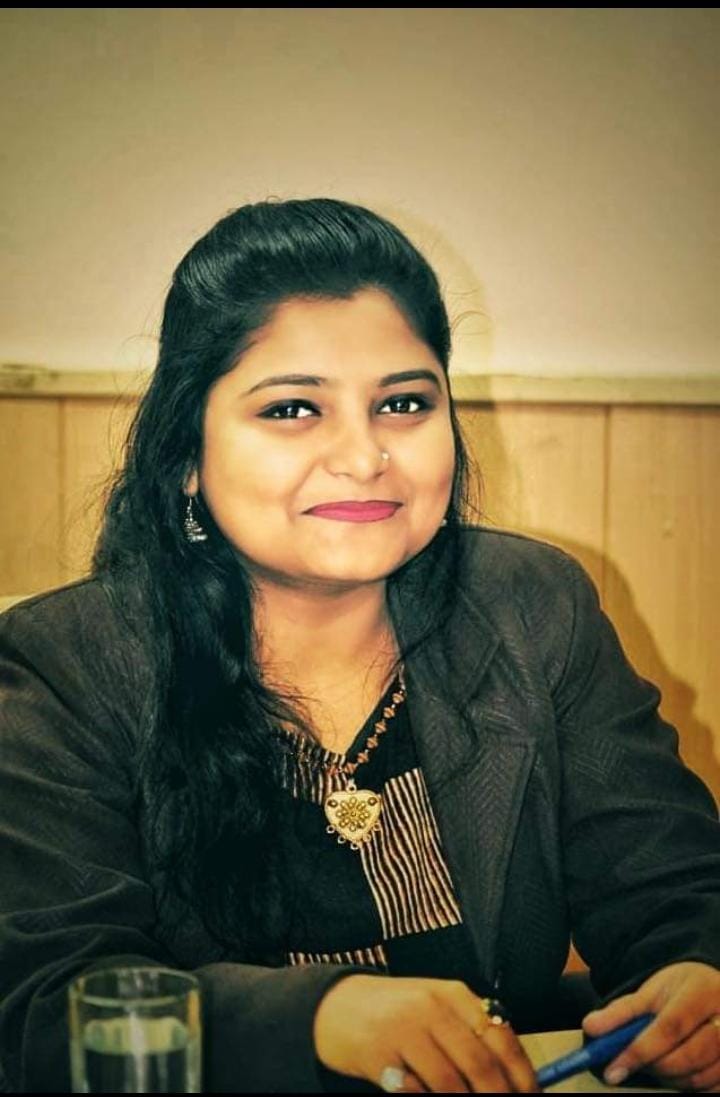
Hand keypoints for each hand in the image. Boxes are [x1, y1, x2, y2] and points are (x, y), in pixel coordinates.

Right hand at [313, 974, 538, 1091]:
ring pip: (449, 1085)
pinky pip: (413, 1093)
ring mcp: (402, 1029)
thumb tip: (513, 1080)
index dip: (522, 1077)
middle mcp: (431, 1007)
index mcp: (454, 994)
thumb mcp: (436, 1010)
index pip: (502, 1038)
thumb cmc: (396, 1012)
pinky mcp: (377, 1054)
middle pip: (479, 1066)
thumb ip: (471, 1035)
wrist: (337, 1005)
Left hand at [583, 961, 719, 1090]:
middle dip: (652, 1066)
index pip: (670, 1027)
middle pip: (686, 1057)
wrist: (712, 988)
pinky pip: (709, 1088)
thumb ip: (620, 1011)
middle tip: (630, 1063)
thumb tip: (591, 1028)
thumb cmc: (681, 989)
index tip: (613, 1069)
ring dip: (667, 1078)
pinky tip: (673, 1070)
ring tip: (653, 1061)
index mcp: (701, 991)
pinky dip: (686, 1084)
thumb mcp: (650, 991)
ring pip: (697, 1078)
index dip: (639, 1051)